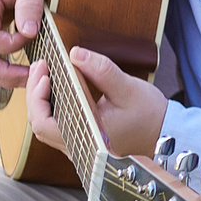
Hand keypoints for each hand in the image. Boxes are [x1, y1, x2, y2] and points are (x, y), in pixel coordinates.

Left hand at [28, 47, 166, 159]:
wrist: (166, 133)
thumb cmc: (150, 114)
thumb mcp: (128, 88)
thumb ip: (101, 70)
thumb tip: (76, 54)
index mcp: (87, 135)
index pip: (45, 122)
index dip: (37, 97)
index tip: (44, 72)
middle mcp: (79, 146)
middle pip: (39, 124)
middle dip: (35, 94)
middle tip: (40, 67)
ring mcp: (80, 146)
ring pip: (45, 127)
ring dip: (41, 101)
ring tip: (45, 75)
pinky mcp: (83, 141)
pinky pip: (56, 127)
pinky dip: (51, 108)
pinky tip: (56, 89)